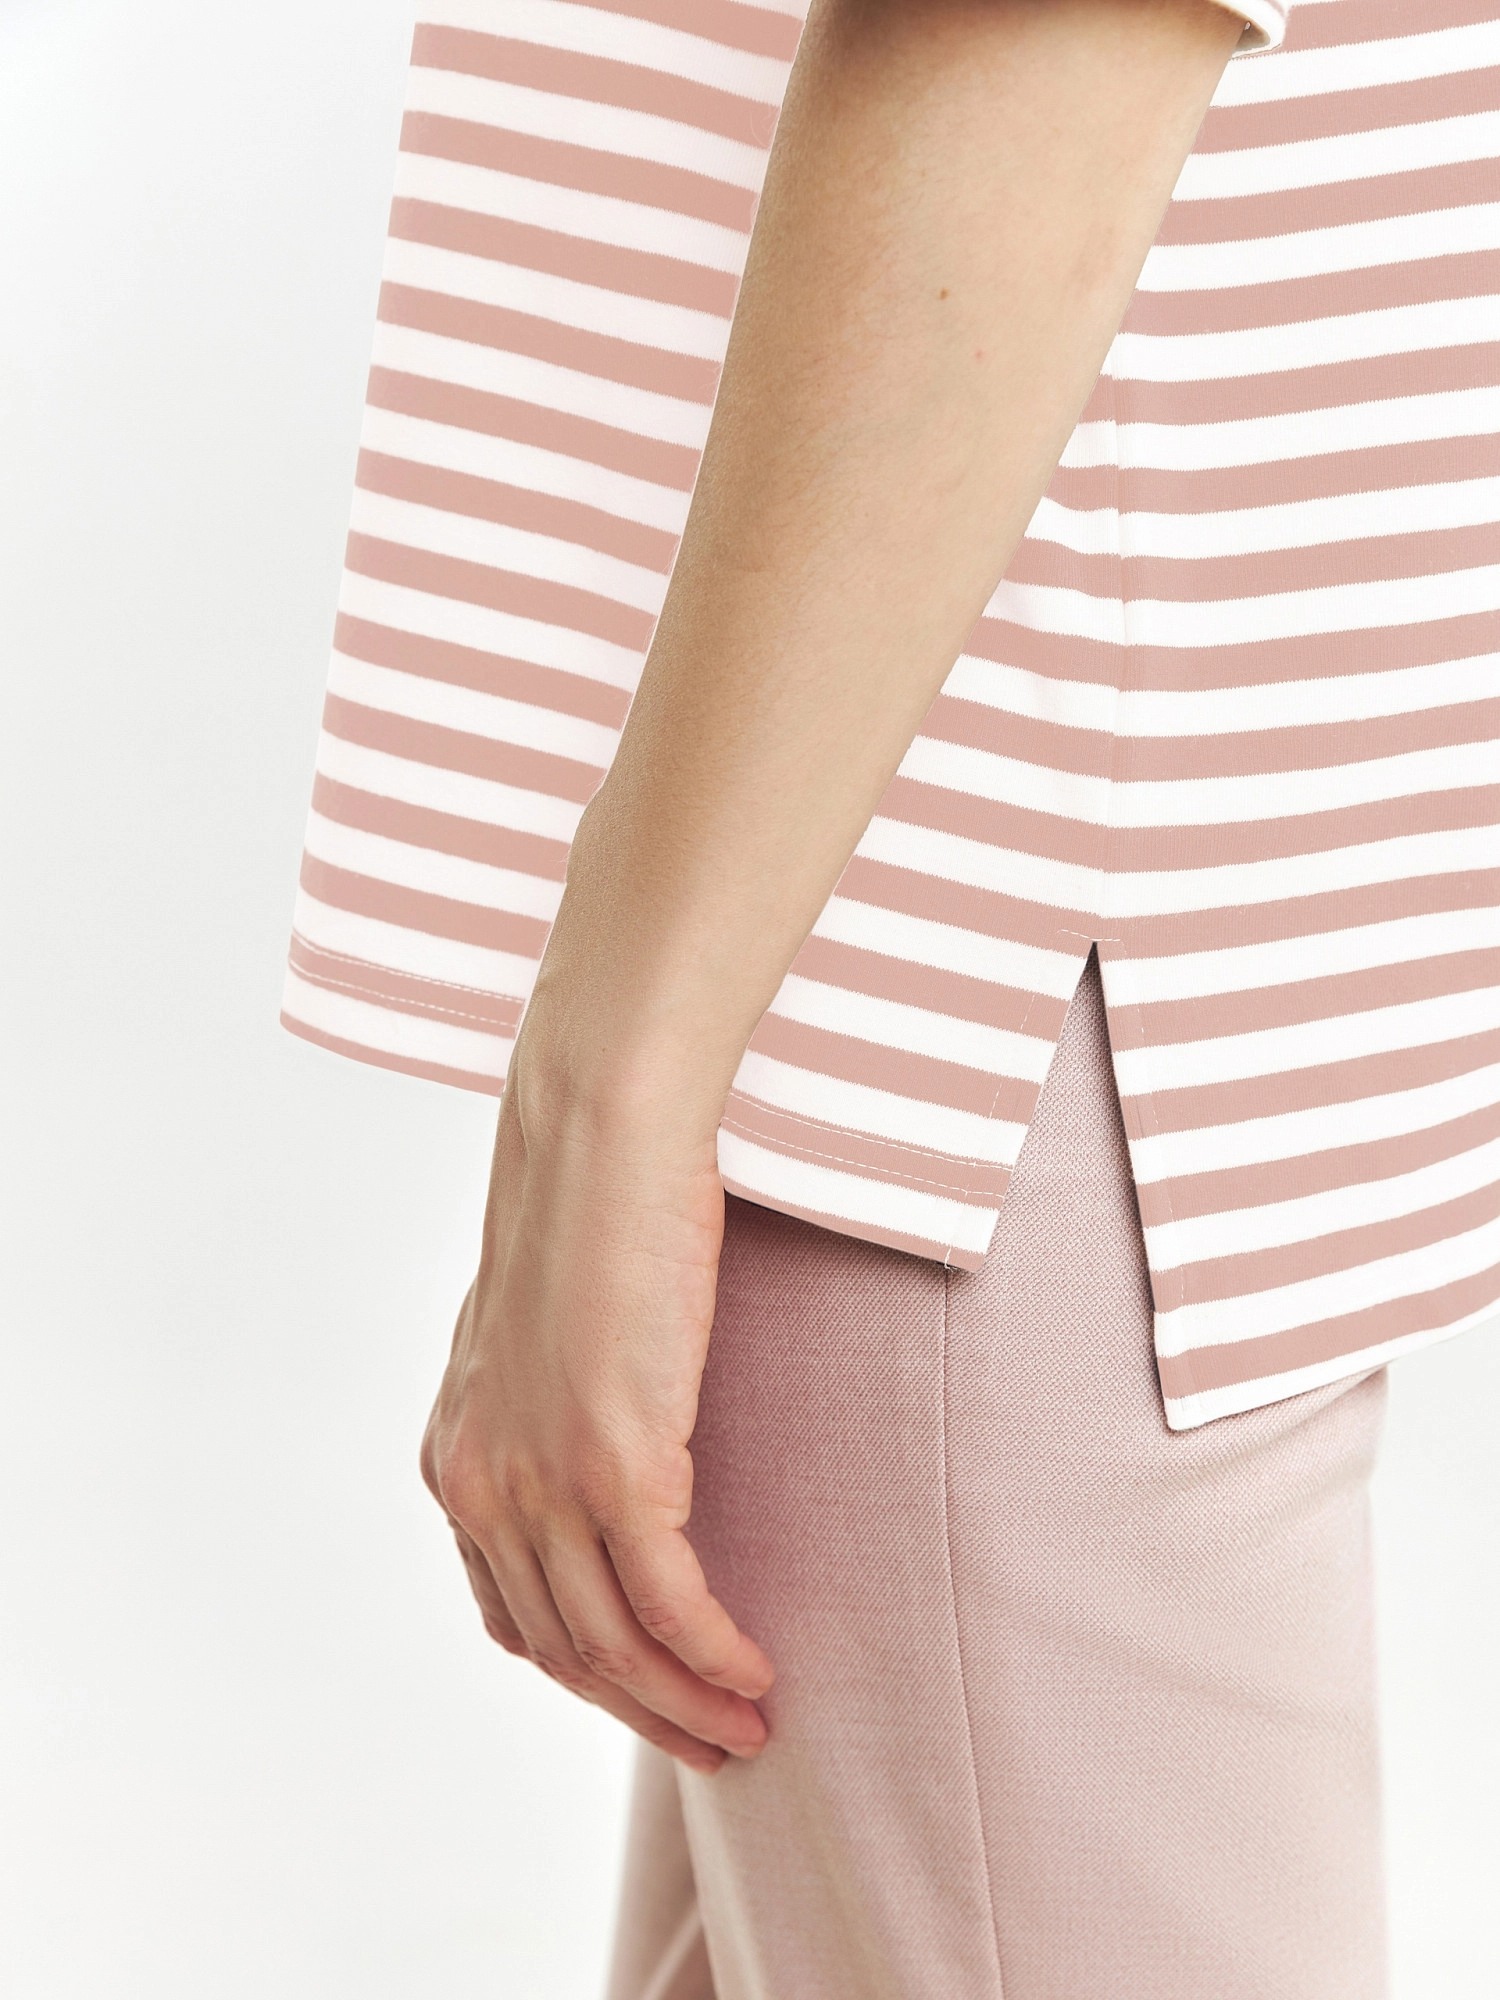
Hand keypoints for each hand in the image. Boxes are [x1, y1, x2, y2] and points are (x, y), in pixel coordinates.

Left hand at [418, 1026, 774, 1773]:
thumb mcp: (536, 1329)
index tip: (649, 1693)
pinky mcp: (616, 1466)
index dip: (586, 1672)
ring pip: (614, 1647)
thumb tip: (592, 1440)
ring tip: (747, 1730)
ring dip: (685, 1706)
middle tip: (713, 1744)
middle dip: (641, 1712)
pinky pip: (670, 1607)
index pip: (511, 1612)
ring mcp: (543, 1482)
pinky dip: (714, 1656)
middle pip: (563, 1650)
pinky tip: (753, 1674)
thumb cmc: (586, 1211)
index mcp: (456, 1459)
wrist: (598, 1135)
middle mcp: (483, 1485)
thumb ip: (543, 1405)